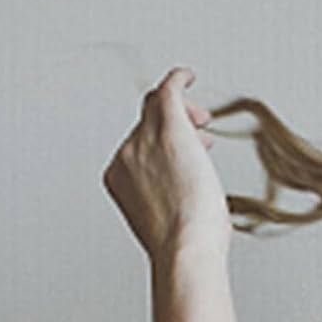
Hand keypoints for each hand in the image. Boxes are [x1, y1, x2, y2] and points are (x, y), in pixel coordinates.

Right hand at [102, 66, 230, 260]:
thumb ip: (168, 193)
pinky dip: (178, 79)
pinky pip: (168, 91)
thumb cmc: (184, 243)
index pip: (138, 143)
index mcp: (118, 177)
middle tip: (201, 127)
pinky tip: (188, 75)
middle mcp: (126, 154)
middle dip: (175, 121)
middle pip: (147, 121)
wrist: (185, 247)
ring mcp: (145, 141)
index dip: (162, 141)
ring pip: (159, 107)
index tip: (189, 147)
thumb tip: (186, 184)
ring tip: (203, 119)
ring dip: (183, 109)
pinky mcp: (170, 129)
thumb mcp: (168, 217)